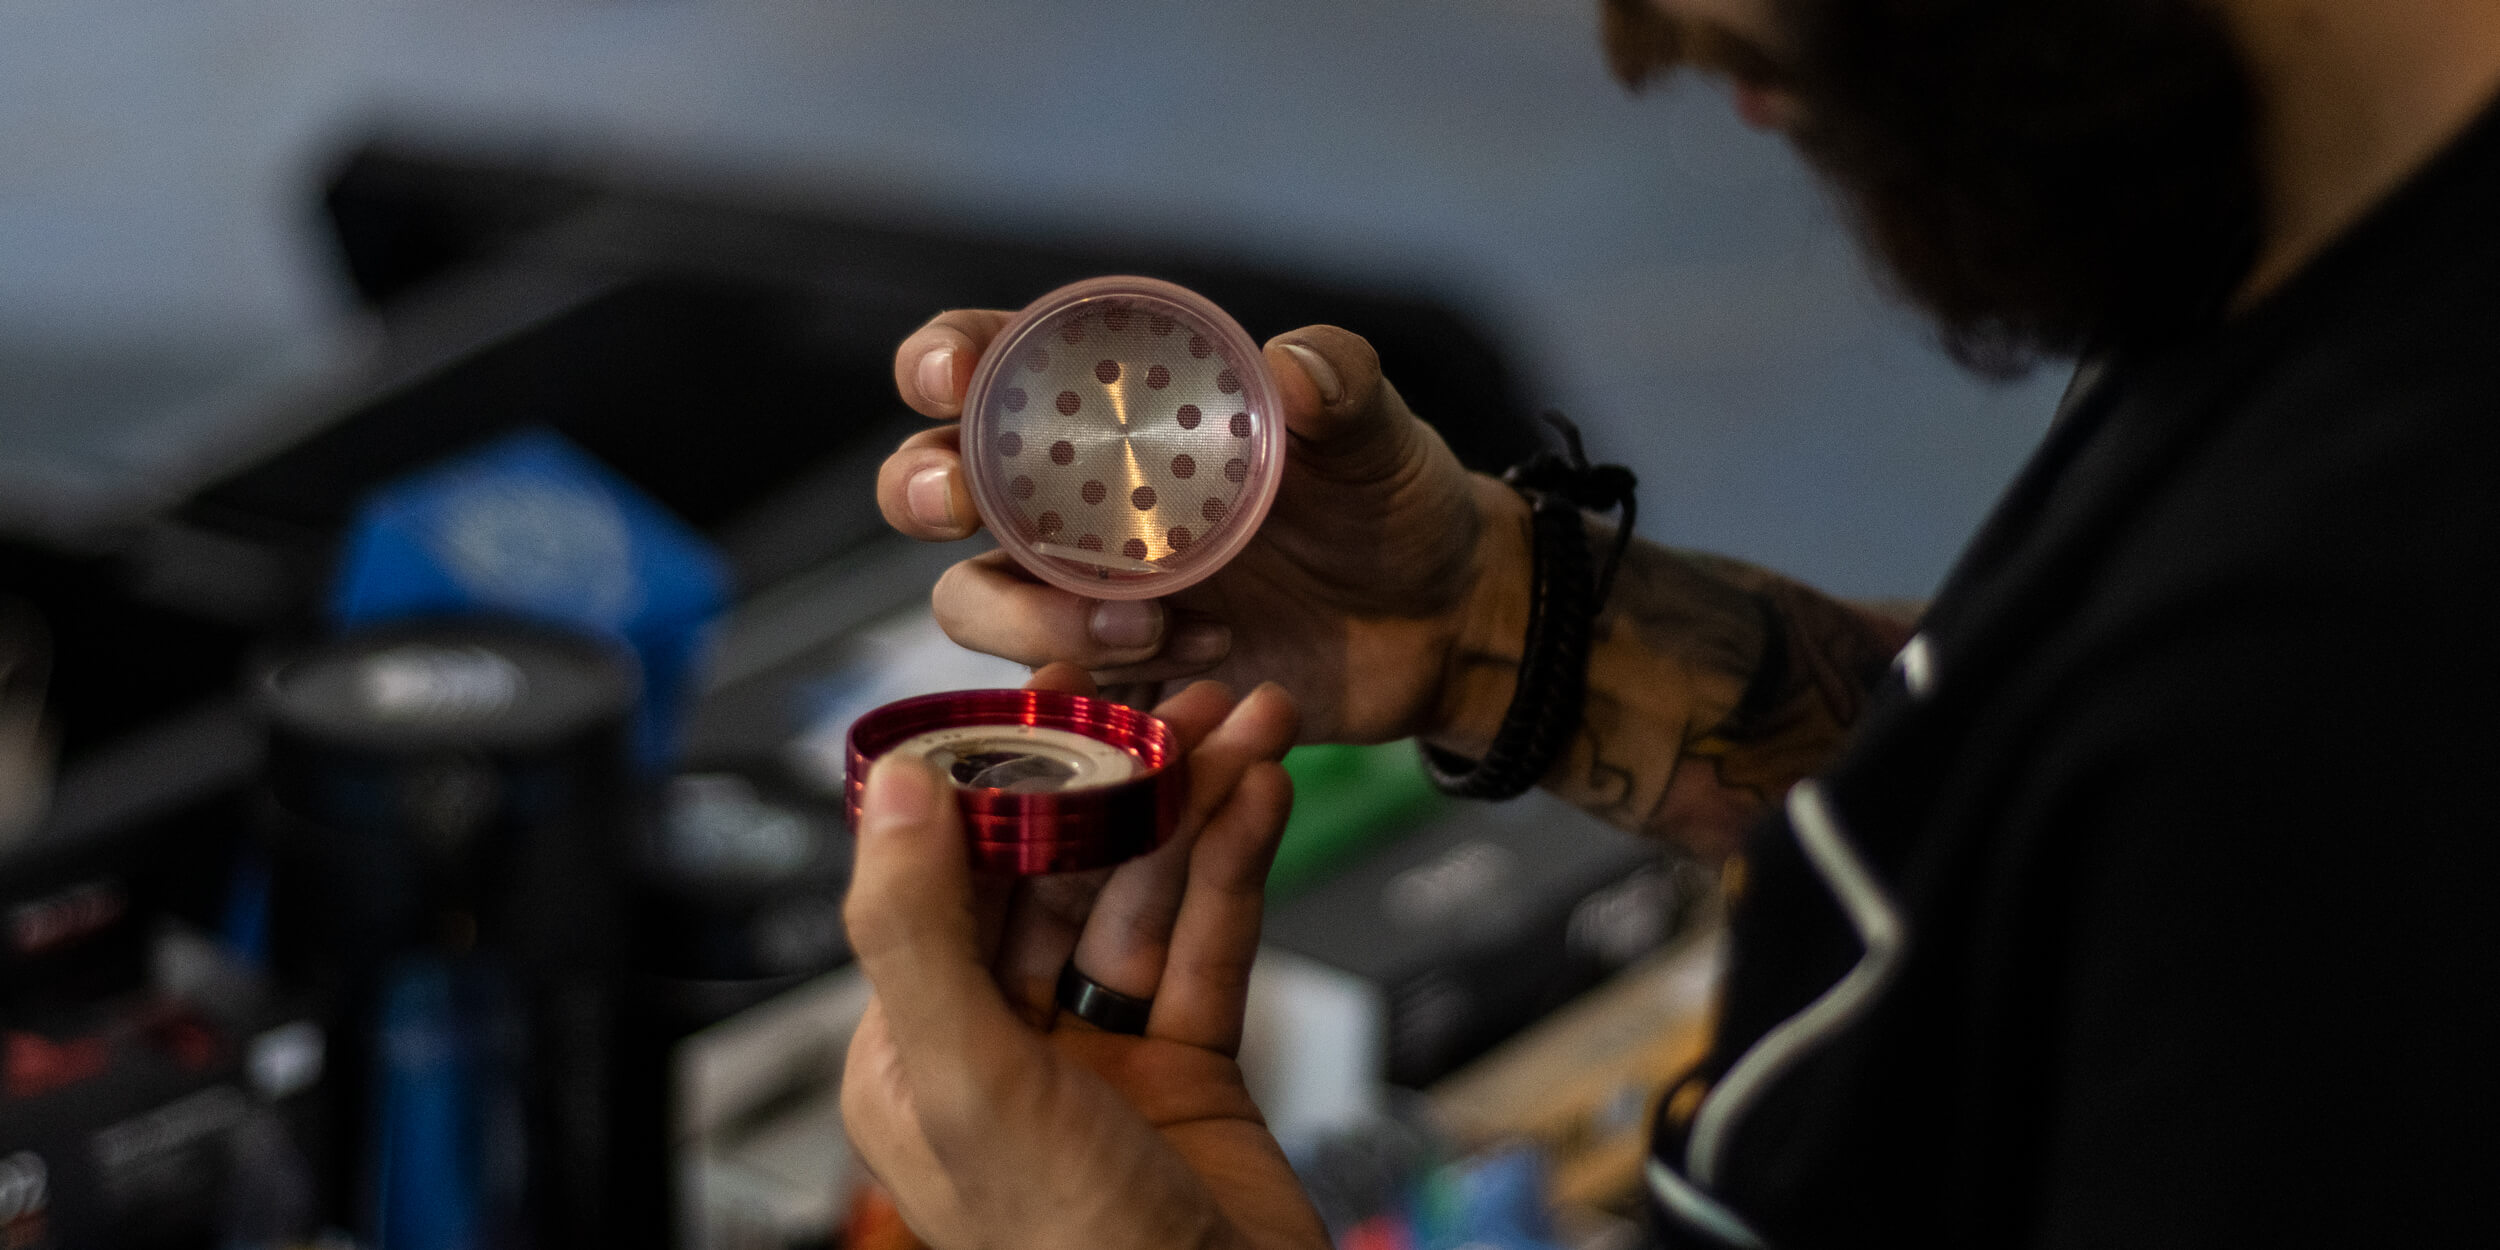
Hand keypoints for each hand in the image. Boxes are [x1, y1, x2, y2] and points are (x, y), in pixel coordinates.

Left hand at [839, 664, 1330, 1249]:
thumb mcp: (973, 1084)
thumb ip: (919, 932)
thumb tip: (893, 787)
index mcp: (913, 1051)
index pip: (948, 875)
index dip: (1007, 771)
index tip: (1059, 687)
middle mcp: (999, 1045)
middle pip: (1059, 870)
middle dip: (1126, 775)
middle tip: (1186, 689)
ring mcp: (1098, 1058)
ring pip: (1145, 897)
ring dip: (1197, 806)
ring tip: (1254, 720)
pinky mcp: (1189, 1071)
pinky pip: (1210, 948)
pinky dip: (1239, 870)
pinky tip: (1264, 798)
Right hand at [879, 312, 1521, 743]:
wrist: (1435, 628)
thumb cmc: (1391, 504)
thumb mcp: (1377, 436)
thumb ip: (1343, 388)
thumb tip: (1295, 364)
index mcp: (1112, 411)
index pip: (988, 364)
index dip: (942, 361)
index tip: (952, 379)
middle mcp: (1069, 498)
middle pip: (930, 484)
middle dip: (918, 489)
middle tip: (962, 507)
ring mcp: (1079, 594)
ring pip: (972, 600)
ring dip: (1030, 615)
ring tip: (1147, 626)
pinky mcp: (1109, 682)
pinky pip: (1049, 694)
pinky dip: (1102, 685)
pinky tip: (1204, 662)